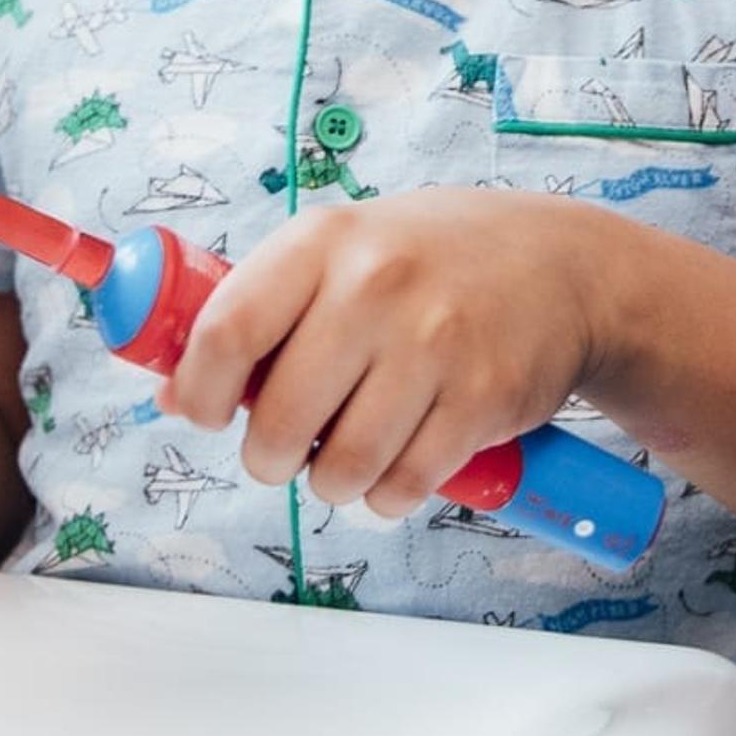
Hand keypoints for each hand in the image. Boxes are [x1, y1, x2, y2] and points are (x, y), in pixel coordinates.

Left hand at [161, 190, 624, 519]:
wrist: (565, 267)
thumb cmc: (433, 262)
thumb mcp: (344, 252)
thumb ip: (262, 310)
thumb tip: (170, 393)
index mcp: (324, 242)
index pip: (225, 330)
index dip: (197, 390)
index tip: (202, 411)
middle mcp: (376, 287)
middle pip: (277, 420)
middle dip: (267, 457)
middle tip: (281, 451)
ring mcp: (434, 344)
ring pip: (339, 468)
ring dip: (330, 483)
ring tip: (344, 456)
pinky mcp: (481, 400)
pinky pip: (402, 486)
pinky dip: (387, 494)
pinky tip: (396, 463)